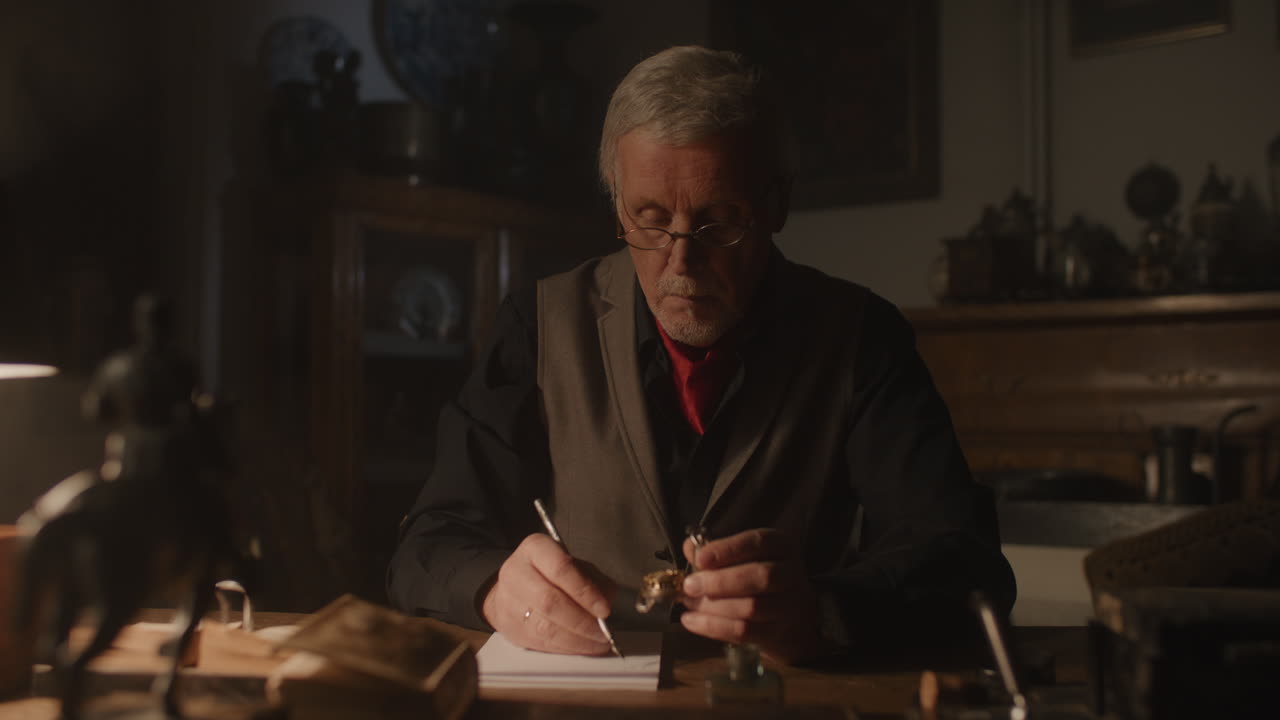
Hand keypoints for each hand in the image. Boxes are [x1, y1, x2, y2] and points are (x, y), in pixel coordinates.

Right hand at [481, 533, 616, 654]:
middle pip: (550, 601)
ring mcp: (508, 602)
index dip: (585, 592)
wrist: (513, 587)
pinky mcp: (509, 627)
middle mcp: (516, 573)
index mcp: (535, 549)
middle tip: (603, 632)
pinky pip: (540, 643)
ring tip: (597, 643)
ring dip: (576, 640)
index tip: (604, 609)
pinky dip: (566, 648)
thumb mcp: (575, 565)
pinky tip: (580, 646)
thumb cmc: (550, 573)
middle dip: (582, 621)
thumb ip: (594, 580)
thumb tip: (606, 602)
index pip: (561, 569)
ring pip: (544, 627)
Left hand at [679, 528, 825, 662]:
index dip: (728, 549)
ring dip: (713, 607)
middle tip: (690, 586)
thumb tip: (690, 547)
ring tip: (689, 604)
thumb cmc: (759, 582)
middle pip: (760, 576)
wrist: (793, 621)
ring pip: (752, 607)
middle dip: (720, 581)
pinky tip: (692, 621)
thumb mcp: (745, 559)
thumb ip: (717, 552)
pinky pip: (745, 631)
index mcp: (781, 547)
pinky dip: (714, 627)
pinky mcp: (779, 633)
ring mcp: (789, 605)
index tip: (700, 559)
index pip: (759, 542)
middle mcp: (791, 573)